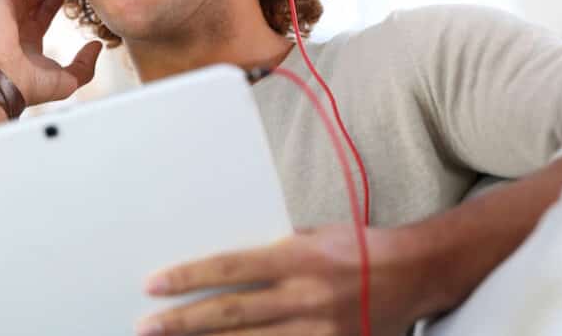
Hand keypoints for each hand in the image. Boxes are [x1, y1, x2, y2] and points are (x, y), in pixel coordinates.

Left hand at [136, 224, 430, 335]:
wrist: (415, 273)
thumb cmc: (358, 248)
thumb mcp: (313, 235)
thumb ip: (274, 253)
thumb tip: (226, 267)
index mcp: (297, 257)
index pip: (230, 267)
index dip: (188, 278)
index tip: (153, 285)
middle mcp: (305, 295)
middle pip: (231, 313)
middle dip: (183, 322)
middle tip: (146, 327)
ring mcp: (318, 330)